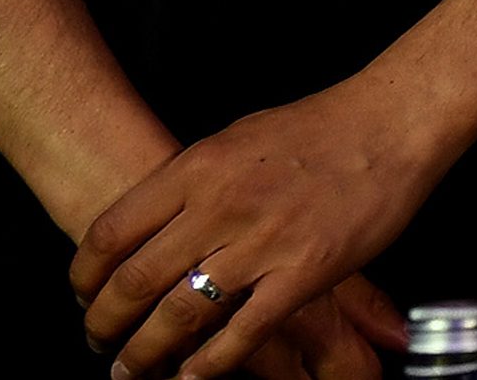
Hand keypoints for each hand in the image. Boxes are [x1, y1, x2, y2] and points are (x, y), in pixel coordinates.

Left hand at [71, 86, 451, 379]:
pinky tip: (190, 379)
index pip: (111, 234)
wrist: (394, 122)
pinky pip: (244, 332)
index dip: (84, 276)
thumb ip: (192, 180)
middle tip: (98, 342)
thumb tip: (153, 219)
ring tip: (128, 371)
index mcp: (197, 169)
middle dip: (105, 324)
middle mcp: (220, 208)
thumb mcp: (237, 137)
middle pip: (135, 281)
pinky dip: (209, 364)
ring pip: (179, 314)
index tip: (82, 295)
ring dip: (145, 352)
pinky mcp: (304, 273)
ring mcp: (262, 243)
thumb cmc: (321, 126)